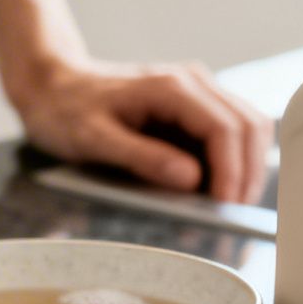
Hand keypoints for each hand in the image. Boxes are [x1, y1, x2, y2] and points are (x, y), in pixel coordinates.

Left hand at [11, 58, 273, 204]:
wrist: (53, 86)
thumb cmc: (66, 111)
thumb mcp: (94, 139)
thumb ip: (142, 158)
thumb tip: (191, 180)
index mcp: (172, 88)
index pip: (225, 128)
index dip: (233, 172)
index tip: (227, 209)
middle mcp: (193, 85)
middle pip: (249, 126)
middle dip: (248, 174)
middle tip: (234, 218)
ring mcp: (197, 95)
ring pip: (246, 129)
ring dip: (245, 169)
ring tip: (228, 210)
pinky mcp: (192, 111)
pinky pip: (226, 136)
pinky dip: (230, 165)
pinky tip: (214, 193)